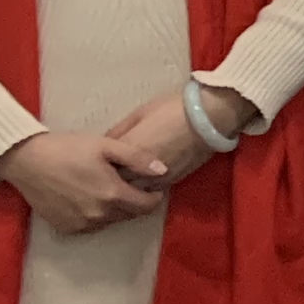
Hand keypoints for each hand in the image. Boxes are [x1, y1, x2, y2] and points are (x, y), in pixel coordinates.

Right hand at [0, 129, 168, 234]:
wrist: (27, 161)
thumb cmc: (68, 148)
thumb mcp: (107, 146)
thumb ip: (138, 158)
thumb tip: (163, 170)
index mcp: (112, 195)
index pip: (147, 206)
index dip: (154, 196)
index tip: (153, 186)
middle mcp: (98, 215)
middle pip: (129, 214)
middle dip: (135, 202)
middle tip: (130, 184)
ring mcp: (80, 224)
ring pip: (110, 221)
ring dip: (116, 209)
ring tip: (109, 188)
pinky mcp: (64, 228)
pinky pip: (90, 225)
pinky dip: (96, 215)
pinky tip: (89, 197)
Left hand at [97, 90, 226, 193]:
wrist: (209, 118)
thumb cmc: (172, 109)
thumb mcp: (140, 113)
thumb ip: (119, 130)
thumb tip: (105, 144)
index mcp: (127, 150)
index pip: (103, 166)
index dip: (97, 165)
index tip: (95, 162)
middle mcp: (138, 170)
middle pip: (114, 184)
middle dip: (108, 180)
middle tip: (104, 175)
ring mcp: (155, 179)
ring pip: (131, 194)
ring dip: (125, 189)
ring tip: (122, 181)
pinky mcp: (170, 183)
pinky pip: (149, 193)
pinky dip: (142, 190)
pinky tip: (142, 182)